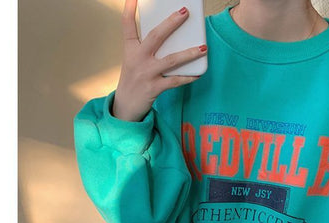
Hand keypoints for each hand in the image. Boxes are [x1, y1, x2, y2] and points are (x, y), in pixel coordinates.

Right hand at [113, 0, 207, 121]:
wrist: (125, 106)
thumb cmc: (134, 79)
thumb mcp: (134, 60)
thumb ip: (147, 48)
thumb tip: (172, 38)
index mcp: (130, 49)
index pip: (128, 25)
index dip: (130, 10)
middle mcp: (137, 59)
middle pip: (155, 36)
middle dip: (171, 23)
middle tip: (185, 12)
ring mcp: (146, 73)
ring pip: (171, 60)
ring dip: (189, 53)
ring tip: (203, 47)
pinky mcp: (154, 88)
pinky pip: (175, 81)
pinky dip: (188, 77)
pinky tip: (198, 73)